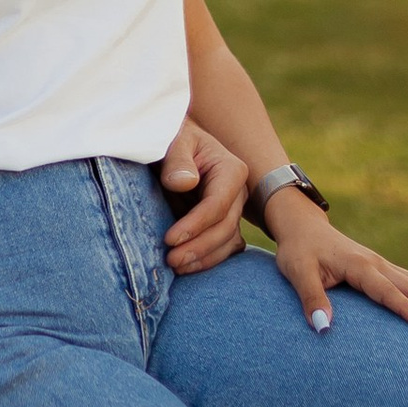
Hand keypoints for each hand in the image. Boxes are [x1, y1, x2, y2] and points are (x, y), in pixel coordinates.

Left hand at [157, 117, 248, 271]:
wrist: (171, 143)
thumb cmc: (172, 138)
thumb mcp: (173, 140)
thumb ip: (177, 159)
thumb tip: (185, 183)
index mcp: (231, 170)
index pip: (217, 205)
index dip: (195, 225)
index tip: (169, 239)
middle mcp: (238, 193)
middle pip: (225, 228)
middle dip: (199, 247)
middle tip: (171, 260)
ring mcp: (233, 209)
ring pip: (227, 242)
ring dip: (204, 258)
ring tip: (176, 267)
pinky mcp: (224, 222)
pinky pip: (224, 247)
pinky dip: (208, 260)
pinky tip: (187, 268)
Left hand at [261, 187, 407, 334]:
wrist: (302, 226)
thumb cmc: (298, 251)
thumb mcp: (297, 273)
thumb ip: (311, 299)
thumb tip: (323, 329)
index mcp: (358, 265)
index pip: (386, 291)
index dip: (406, 309)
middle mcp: (376, 263)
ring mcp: (381, 263)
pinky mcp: (381, 266)